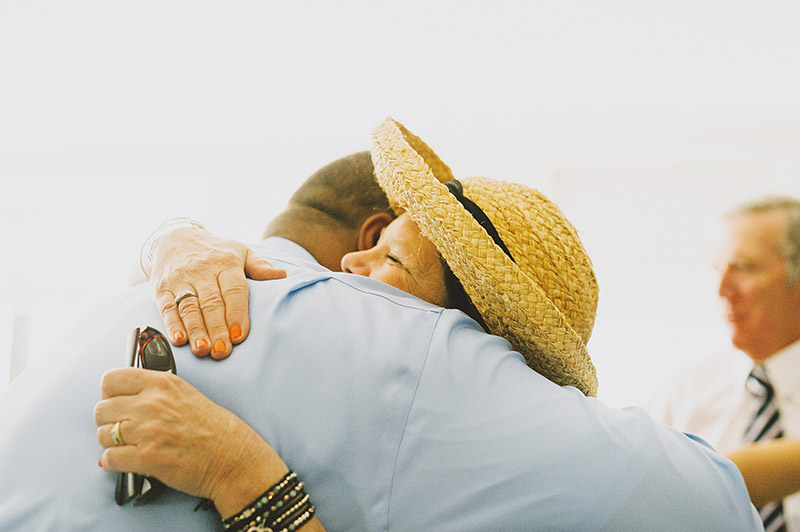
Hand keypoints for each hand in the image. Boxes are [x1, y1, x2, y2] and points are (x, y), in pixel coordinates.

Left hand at [94, 368, 287, 516]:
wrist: (232, 457)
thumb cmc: (214, 428)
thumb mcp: (186, 394)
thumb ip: (155, 391)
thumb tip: (122, 398)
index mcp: (163, 384)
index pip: (112, 379)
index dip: (109, 393)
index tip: (116, 401)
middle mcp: (152, 403)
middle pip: (101, 408)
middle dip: (108, 421)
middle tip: (122, 428)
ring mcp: (148, 430)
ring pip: (102, 434)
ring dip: (111, 442)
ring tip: (128, 445)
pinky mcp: (146, 458)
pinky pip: (108, 458)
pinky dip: (113, 462)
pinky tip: (127, 460)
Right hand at [150, 226, 285, 358]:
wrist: (176, 238)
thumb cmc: (216, 251)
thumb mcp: (240, 251)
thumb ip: (259, 266)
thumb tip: (281, 275)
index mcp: (225, 262)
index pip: (233, 289)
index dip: (236, 313)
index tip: (239, 335)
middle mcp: (201, 270)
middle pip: (211, 303)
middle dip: (217, 329)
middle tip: (222, 351)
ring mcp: (180, 279)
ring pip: (189, 308)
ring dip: (196, 331)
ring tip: (203, 350)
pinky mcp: (161, 288)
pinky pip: (166, 308)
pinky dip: (172, 325)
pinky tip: (179, 340)